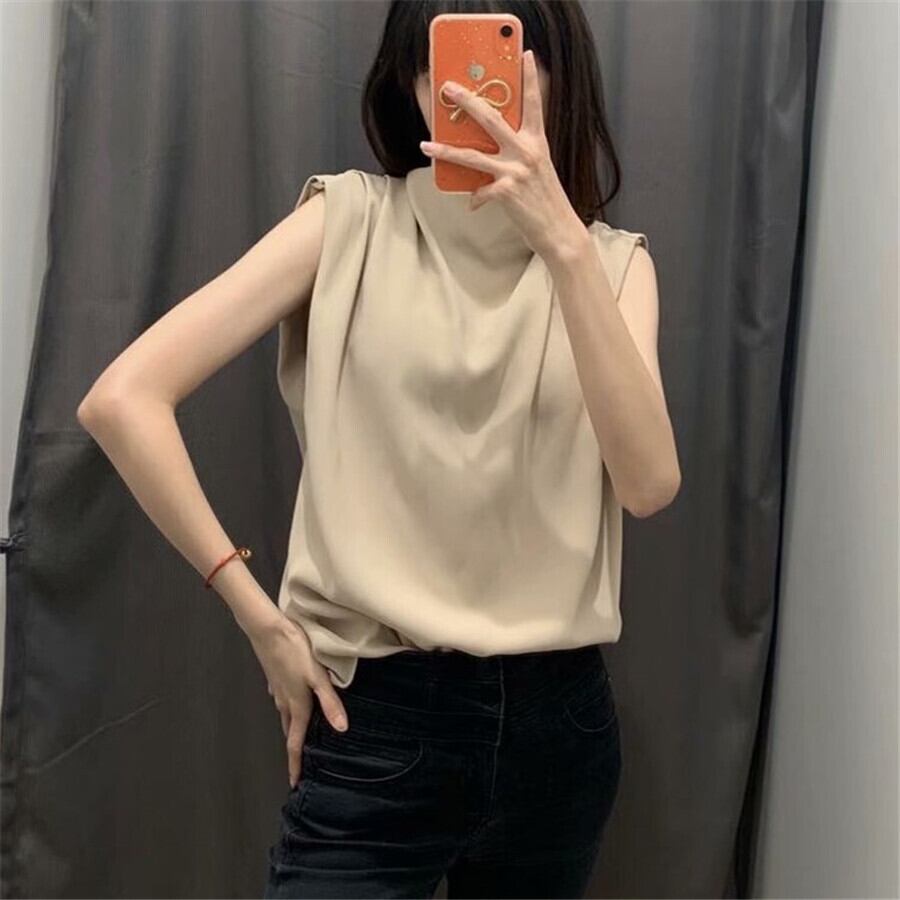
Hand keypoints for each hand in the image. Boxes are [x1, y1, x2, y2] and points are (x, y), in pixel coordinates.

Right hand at [246, 612, 348, 787]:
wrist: (268, 629)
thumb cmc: (295, 651)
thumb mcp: (317, 676)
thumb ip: (330, 702)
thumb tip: (341, 729)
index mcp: (297, 705)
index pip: (295, 744)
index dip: (296, 765)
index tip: (294, 785)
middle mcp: (284, 702)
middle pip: (290, 733)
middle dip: (295, 751)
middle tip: (301, 766)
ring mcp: (277, 690)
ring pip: (286, 716)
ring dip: (293, 731)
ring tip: (302, 739)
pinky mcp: (276, 678)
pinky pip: (283, 701)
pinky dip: (290, 710)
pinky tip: (296, 703)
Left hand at [419, 49, 588, 262]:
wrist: (558, 230)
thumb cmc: (545, 200)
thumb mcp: (538, 169)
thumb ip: (518, 153)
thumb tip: (491, 150)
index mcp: (537, 142)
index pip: (534, 104)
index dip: (530, 79)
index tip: (526, 55)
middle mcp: (527, 152)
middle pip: (491, 119)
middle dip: (467, 102)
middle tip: (449, 88)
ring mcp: (516, 171)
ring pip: (472, 156)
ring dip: (446, 151)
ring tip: (426, 145)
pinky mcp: (507, 192)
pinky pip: (479, 192)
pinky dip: (474, 198)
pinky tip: (472, 203)